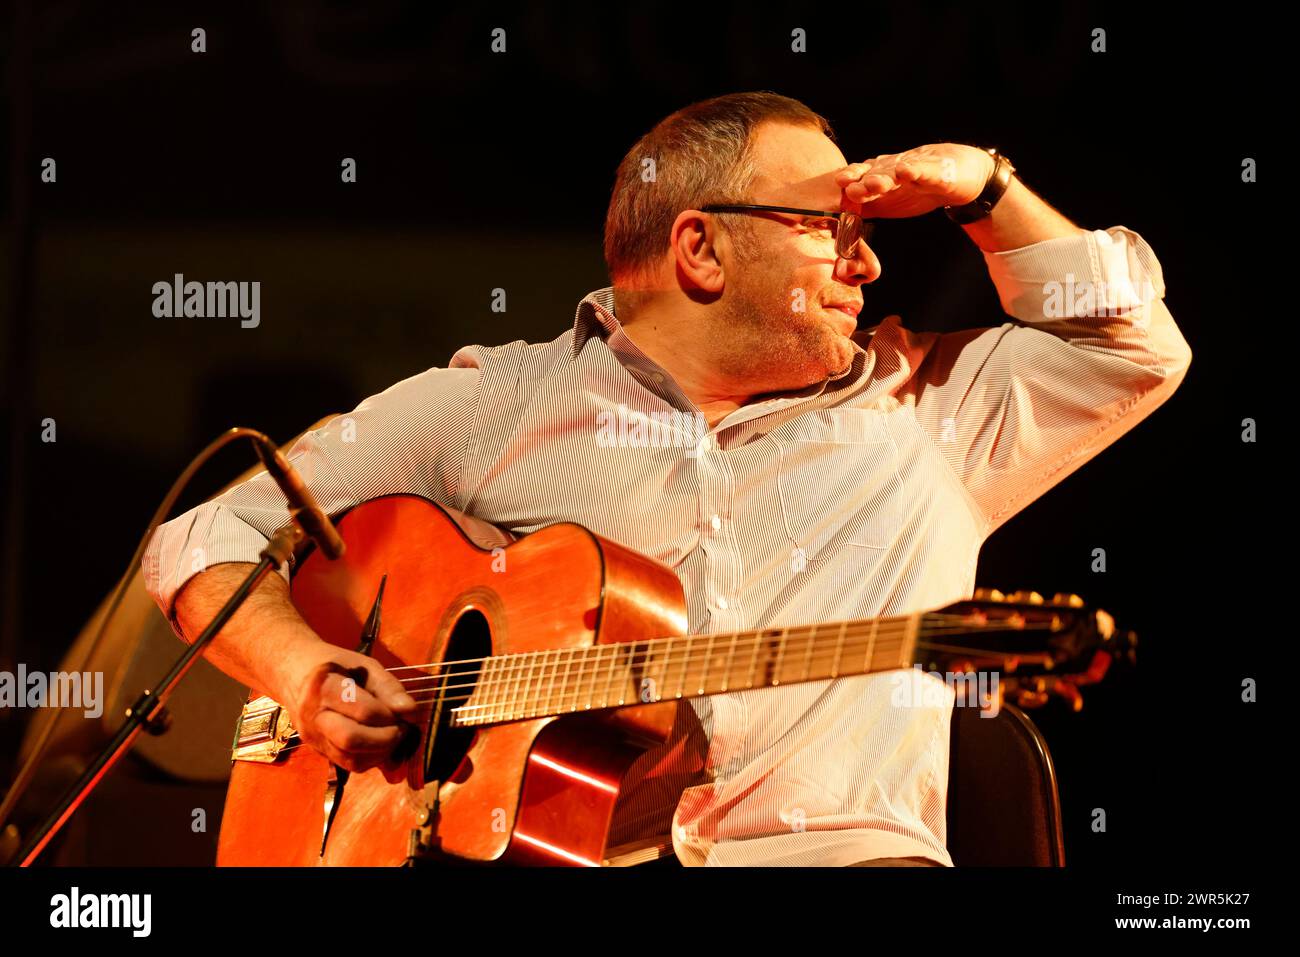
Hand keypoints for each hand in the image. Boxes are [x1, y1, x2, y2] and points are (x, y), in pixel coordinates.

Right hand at [271, 632, 420, 781]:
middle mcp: (314, 716)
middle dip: (386, 739)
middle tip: (402, 728)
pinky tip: (381, 745)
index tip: (405, 712)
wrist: (294, 673)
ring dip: (381, 753)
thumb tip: (411, 712)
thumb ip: (388, 688)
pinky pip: (348, 765)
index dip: (390, 716)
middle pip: (351, 740)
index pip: (363, 711)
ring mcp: (313, 737)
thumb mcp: (364, 665)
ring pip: (350, 760)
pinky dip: (371, 759)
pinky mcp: (318, 751)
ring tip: (394, 736)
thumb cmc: (335, 665)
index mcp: (324, 686)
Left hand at [835, 144, 996, 219]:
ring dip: (882, 176)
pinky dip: (914, 170)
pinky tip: (905, 171)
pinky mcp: (934, 169)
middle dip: (861, 180)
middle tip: (850, 189)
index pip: (858, 180)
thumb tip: (839, 233)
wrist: (959, 176)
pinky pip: (922, 169)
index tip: (835, 198)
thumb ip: (866, 210)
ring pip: (894, 171)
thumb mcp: (889, 203)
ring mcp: (912, 167)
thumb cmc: (918, 190)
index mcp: (878, 178)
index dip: (847, 187)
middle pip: (873, 173)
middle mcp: (891, 169)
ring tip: (873, 183)